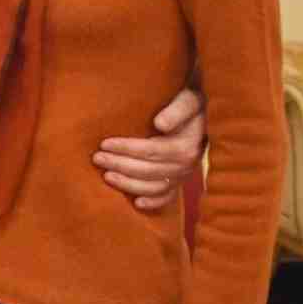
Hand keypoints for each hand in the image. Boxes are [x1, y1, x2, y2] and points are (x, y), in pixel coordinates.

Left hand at [96, 87, 205, 210]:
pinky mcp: (180, 181)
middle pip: (148, 170)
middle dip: (120, 165)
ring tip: (106, 176)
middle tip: (97, 158)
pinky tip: (136, 203)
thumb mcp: (188, 100)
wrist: (205, 113)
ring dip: (128, 184)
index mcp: (186, 146)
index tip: (104, 143)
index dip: (126, 148)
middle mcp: (187, 165)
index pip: (151, 150)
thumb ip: (177, 110)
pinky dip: (153, 202)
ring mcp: (183, 175)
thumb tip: (160, 124)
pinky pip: (167, 197)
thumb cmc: (190, 104)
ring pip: (154, 186)